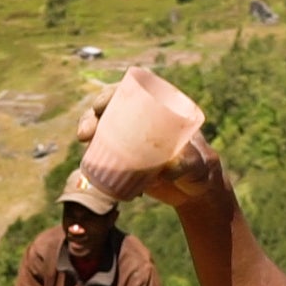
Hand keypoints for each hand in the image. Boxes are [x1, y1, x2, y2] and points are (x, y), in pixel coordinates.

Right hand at [76, 83, 222, 208]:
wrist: (195, 192)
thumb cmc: (201, 170)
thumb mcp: (197, 164)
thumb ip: (187, 163)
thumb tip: (167, 168)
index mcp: (160, 108)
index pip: (132, 93)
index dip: (111, 93)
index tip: (100, 105)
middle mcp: (142, 120)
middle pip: (111, 109)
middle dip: (92, 116)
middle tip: (86, 133)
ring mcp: (132, 139)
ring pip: (103, 129)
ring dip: (88, 131)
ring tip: (84, 143)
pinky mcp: (125, 159)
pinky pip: (103, 151)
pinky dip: (92, 154)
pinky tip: (87, 161)